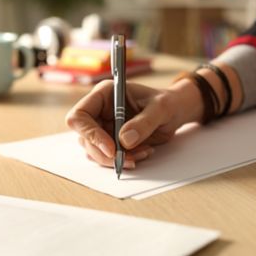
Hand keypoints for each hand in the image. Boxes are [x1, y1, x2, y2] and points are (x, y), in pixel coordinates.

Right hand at [65, 79, 201, 167]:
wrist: (175, 112)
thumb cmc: (167, 102)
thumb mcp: (161, 108)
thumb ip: (144, 123)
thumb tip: (124, 141)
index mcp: (104, 95)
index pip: (79, 116)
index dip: (90, 134)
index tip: (111, 149)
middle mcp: (99, 111)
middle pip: (85, 139)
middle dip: (106, 153)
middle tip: (129, 159)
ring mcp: (103, 127)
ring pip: (95, 151)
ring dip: (116, 159)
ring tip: (142, 153)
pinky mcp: (111, 141)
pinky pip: (108, 157)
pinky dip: (124, 161)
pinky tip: (143, 153)